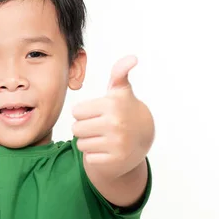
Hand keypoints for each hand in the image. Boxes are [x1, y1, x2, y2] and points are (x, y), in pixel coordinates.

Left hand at [72, 56, 153, 177]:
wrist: (143, 138)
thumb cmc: (124, 110)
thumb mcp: (121, 91)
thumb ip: (119, 73)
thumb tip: (132, 58)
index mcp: (113, 105)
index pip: (76, 111)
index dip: (84, 112)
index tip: (98, 113)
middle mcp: (116, 124)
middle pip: (76, 128)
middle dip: (84, 128)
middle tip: (99, 127)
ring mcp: (117, 143)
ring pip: (81, 144)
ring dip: (88, 142)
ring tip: (103, 137)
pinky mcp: (115, 160)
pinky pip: (89, 158)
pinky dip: (95, 155)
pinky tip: (107, 150)